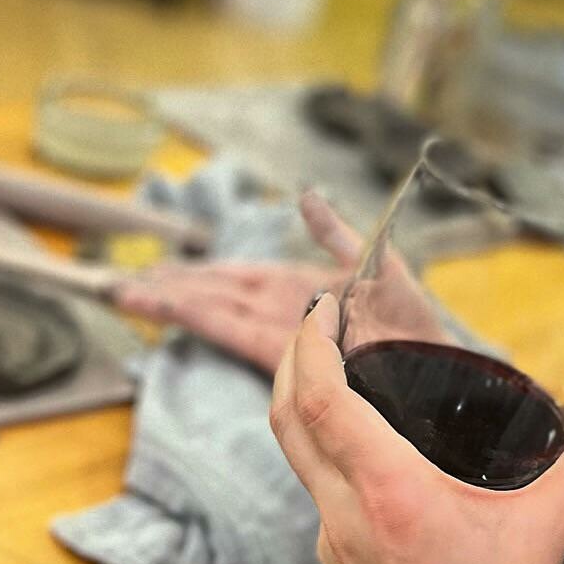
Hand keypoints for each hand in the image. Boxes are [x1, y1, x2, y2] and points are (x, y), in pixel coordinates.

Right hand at [114, 193, 437, 375]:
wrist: (445, 367)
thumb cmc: (418, 323)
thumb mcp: (377, 264)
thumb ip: (337, 235)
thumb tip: (304, 196)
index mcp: (304, 292)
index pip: (241, 280)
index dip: (200, 274)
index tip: (157, 270)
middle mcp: (287, 315)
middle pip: (218, 296)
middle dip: (172, 289)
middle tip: (119, 285)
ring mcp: (284, 336)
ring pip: (217, 312)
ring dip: (173, 302)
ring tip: (127, 294)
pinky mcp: (289, 355)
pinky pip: (237, 332)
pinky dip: (202, 318)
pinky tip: (173, 307)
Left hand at [269, 294, 563, 563]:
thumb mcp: (547, 535)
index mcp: (387, 492)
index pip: (318, 398)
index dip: (309, 342)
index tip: (322, 305)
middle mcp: (343, 512)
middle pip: (287, 416)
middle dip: (292, 358)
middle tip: (321, 324)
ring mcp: (329, 544)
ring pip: (297, 456)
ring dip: (306, 406)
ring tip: (342, 374)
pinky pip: (316, 492)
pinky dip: (325, 452)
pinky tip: (366, 452)